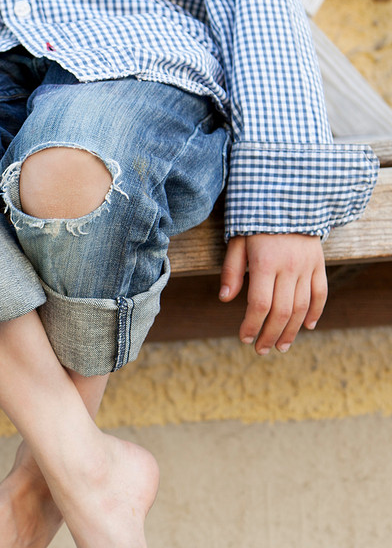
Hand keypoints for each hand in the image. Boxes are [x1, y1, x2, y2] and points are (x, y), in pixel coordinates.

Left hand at [219, 232, 326, 354]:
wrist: (289, 197)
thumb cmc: (256, 221)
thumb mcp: (237, 242)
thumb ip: (231, 271)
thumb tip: (225, 299)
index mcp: (265, 263)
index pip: (259, 304)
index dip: (252, 325)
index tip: (244, 338)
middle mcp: (289, 267)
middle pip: (282, 312)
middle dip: (270, 335)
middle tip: (261, 350)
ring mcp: (307, 266)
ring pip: (302, 307)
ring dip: (291, 331)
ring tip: (281, 346)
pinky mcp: (319, 263)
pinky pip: (321, 292)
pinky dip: (316, 312)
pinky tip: (307, 327)